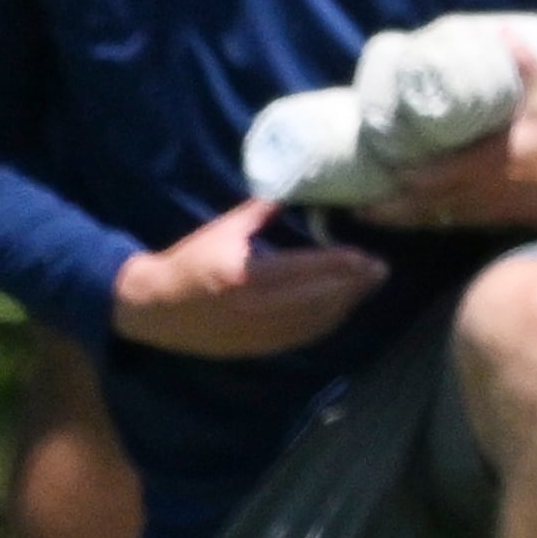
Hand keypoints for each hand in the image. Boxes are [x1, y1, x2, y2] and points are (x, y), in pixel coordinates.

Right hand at [112, 197, 389, 357]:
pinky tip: (341, 311)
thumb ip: (258, 212)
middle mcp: (254, 309)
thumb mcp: (222, 230)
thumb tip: (291, 189)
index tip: (366, 257)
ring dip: (344, 306)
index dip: (338, 266)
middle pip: (316, 300)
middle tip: (381, 271)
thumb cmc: (189, 261)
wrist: (155, 310)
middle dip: (352, 286)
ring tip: (368, 288)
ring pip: (312, 322)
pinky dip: (325, 324)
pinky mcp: (257, 348)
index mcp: (244, 276)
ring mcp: (257, 333)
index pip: (303, 271)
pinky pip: (300, 337)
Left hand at [359, 51, 536, 237]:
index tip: (369, 154)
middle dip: (381, 198)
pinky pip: (440, 222)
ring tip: (358, 206)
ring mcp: (478, 209)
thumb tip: (501, 32)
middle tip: (349, 185)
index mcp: (485, 163)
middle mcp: (474, 191)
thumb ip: (524, 67)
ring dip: (392, 214)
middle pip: (414, 203)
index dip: (395, 170)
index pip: (428, 173)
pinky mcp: (484, 218)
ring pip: (424, 219)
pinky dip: (415, 220)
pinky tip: (396, 214)